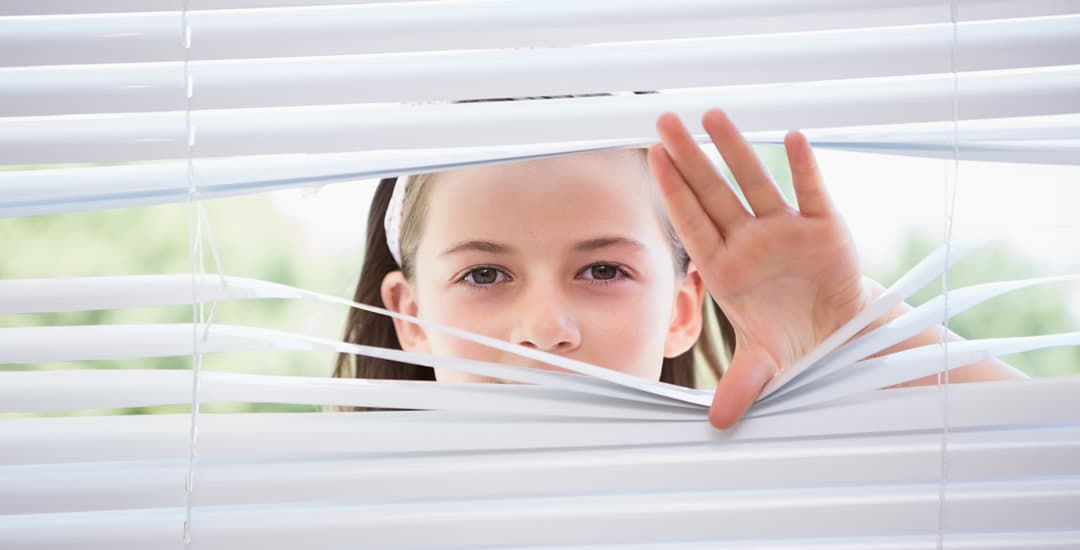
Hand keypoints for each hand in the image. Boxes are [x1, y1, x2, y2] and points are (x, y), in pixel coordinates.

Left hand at [648, 109, 871, 428]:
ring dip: (736, 149)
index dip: (674, 192)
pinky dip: (803, 167)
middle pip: (714, 192)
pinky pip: (810, 191)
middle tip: (664, 120)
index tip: (653, 159)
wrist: (837, 334)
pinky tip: (791, 138)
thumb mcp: (764, 364)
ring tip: (714, 115)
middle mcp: (749, 241)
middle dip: (690, 158)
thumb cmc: (789, 339)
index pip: (693, 222)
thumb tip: (717, 422)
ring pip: (755, 182)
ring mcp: (784, 230)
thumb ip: (741, 385)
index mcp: (726, 267)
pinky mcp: (823, 227)